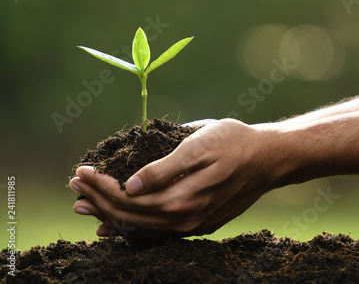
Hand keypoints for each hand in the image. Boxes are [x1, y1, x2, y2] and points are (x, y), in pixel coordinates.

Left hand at [69, 118, 287, 239]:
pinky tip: (119, 224)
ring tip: (85, 207)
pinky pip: (158, 231)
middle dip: (99, 201)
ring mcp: (192, 224)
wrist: (268, 159)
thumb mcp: (200, 144)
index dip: (101, 186)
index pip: (128, 198)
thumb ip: (165, 168)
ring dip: (111, 215)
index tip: (82, 170)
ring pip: (142, 228)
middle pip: (130, 216)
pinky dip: (134, 226)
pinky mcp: (199, 223)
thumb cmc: (235, 142)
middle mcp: (184, 218)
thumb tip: (131, 184)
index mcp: (182, 197)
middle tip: (74, 186)